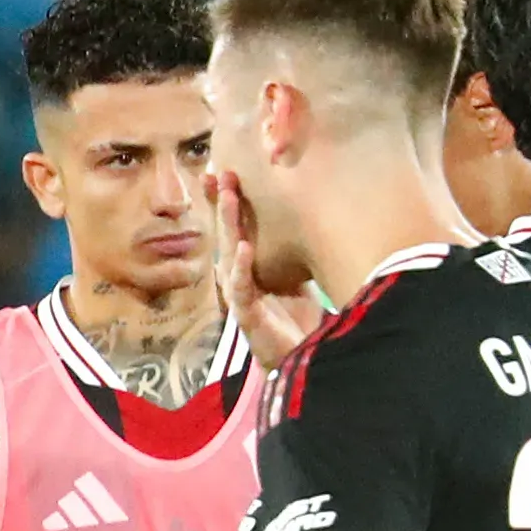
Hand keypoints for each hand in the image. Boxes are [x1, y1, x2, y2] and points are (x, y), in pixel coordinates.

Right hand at [211, 172, 322, 381]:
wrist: (298, 357)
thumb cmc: (295, 320)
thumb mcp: (296, 280)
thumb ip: (293, 255)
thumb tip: (309, 223)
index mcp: (249, 266)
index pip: (236, 227)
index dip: (227, 201)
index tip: (222, 172)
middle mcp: (239, 275)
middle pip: (228, 231)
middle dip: (223, 201)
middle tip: (221, 172)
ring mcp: (240, 293)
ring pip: (230, 251)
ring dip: (229, 222)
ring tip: (227, 195)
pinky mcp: (246, 312)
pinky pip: (242, 285)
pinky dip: (242, 265)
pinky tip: (244, 246)